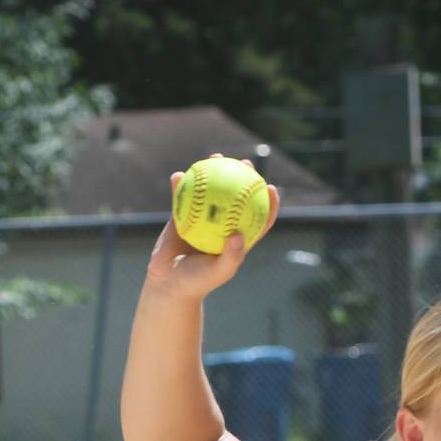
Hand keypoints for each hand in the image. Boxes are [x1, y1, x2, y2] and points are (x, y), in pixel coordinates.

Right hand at [143, 155, 279, 300]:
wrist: (170, 283)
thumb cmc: (197, 282)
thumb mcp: (218, 273)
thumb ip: (231, 256)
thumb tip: (239, 234)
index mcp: (237, 239)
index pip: (259, 219)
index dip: (268, 203)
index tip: (271, 187)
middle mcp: (222, 226)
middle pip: (237, 197)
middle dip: (244, 177)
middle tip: (245, 163)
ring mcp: (203, 219)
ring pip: (211, 190)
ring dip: (214, 171)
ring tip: (214, 156)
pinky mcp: (182, 216)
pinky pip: (182, 197)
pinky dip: (181, 185)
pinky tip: (179, 175)